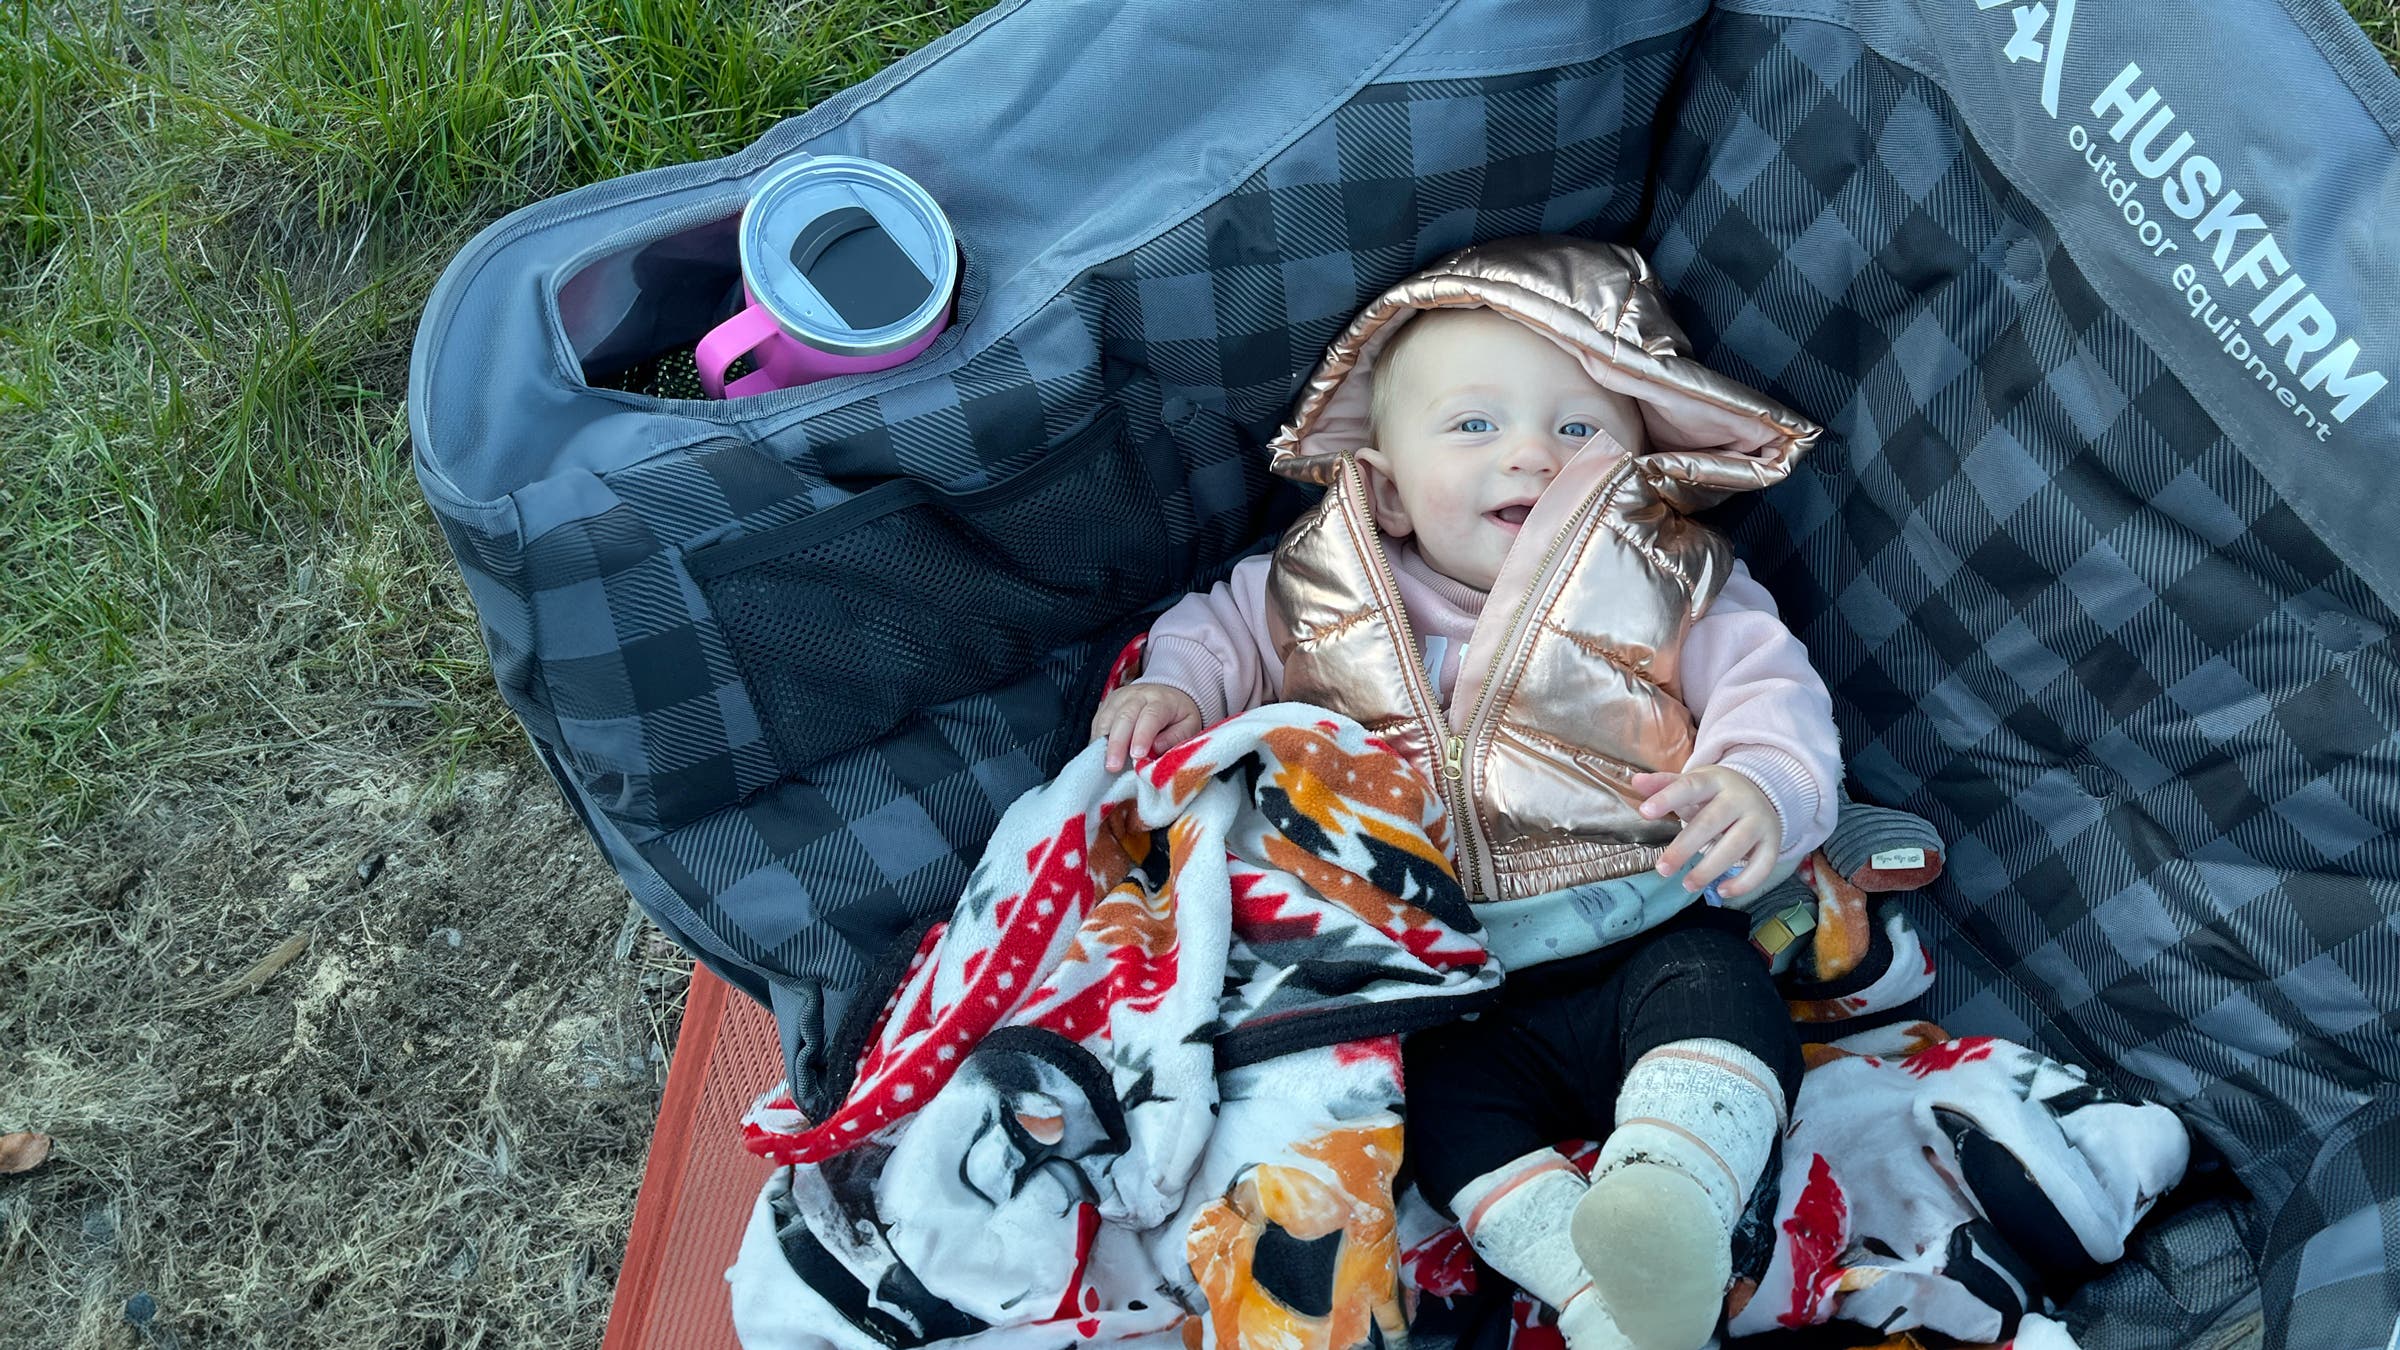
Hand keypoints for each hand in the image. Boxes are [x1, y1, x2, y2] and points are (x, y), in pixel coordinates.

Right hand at [1090, 684, 1204, 772]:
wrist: (1166, 693)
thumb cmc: (1178, 715)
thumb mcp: (1189, 726)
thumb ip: (1176, 737)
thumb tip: (1155, 749)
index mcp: (1161, 700)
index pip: (1150, 716)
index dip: (1142, 736)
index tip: (1137, 756)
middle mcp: (1138, 695)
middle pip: (1124, 717)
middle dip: (1117, 744)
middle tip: (1113, 766)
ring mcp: (1119, 698)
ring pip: (1106, 719)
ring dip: (1103, 744)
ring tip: (1104, 764)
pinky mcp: (1107, 704)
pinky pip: (1098, 722)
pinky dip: (1097, 740)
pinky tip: (1100, 756)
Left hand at [1630, 766, 1780, 900]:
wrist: (1762, 794)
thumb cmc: (1715, 794)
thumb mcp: (1693, 784)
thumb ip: (1664, 785)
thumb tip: (1636, 782)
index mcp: (1716, 780)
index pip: (1690, 786)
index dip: (1667, 798)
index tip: (1644, 813)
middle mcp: (1741, 799)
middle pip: (1711, 822)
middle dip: (1684, 847)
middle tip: (1662, 869)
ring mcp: (1760, 821)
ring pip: (1736, 846)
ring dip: (1710, 869)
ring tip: (1686, 885)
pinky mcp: (1772, 843)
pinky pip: (1762, 866)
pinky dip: (1743, 883)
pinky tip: (1721, 891)